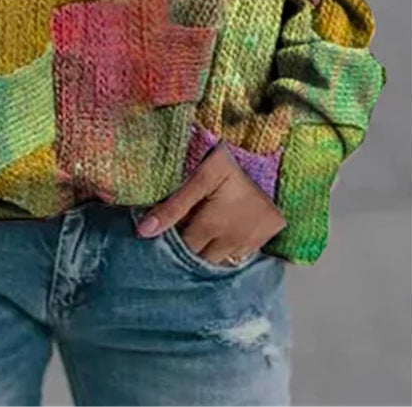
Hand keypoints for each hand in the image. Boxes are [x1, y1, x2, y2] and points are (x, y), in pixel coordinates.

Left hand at [135, 141, 286, 263]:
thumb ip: (173, 206)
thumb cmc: (228, 161)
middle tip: (186, 225)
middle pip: (202, 258)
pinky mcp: (268, 235)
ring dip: (210, 248)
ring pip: (222, 259)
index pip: (184, 249)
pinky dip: (229, 245)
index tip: (166, 230)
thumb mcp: (199, 177)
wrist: (266, 151)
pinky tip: (224, 228)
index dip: (173, 241)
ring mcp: (253, 240)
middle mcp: (234, 240)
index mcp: (213, 226)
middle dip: (191, 246)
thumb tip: (143, 232)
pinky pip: (241, 252)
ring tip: (204, 225)